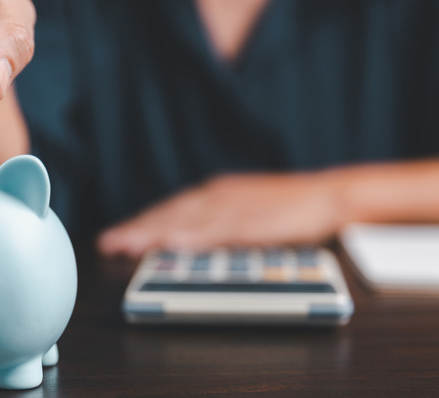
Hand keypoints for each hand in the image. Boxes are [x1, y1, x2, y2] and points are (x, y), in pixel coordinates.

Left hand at [97, 172, 342, 256]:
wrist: (330, 195)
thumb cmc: (290, 207)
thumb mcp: (247, 211)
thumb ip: (218, 223)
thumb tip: (187, 241)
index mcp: (217, 194)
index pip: (171, 209)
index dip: (141, 223)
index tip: (114, 236)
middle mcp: (221, 196)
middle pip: (171, 213)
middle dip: (137, 228)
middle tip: (108, 243)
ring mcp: (237, 207)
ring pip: (188, 220)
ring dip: (156, 232)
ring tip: (129, 245)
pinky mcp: (256, 220)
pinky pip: (220, 230)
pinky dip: (196, 237)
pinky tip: (175, 245)